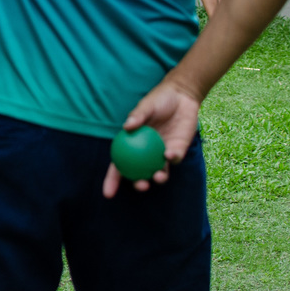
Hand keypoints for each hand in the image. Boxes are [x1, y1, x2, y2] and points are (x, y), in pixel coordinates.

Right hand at [101, 78, 201, 198]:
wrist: (181, 96)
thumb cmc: (158, 100)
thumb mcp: (146, 105)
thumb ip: (138, 116)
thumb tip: (126, 126)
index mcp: (132, 143)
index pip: (119, 164)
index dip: (112, 180)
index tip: (108, 194)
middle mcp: (145, 151)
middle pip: (139, 173)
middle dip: (139, 184)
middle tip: (141, 186)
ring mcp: (161, 152)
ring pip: (158, 171)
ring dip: (158, 178)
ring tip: (157, 177)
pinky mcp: (178, 150)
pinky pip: (173, 159)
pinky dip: (171, 159)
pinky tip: (168, 154)